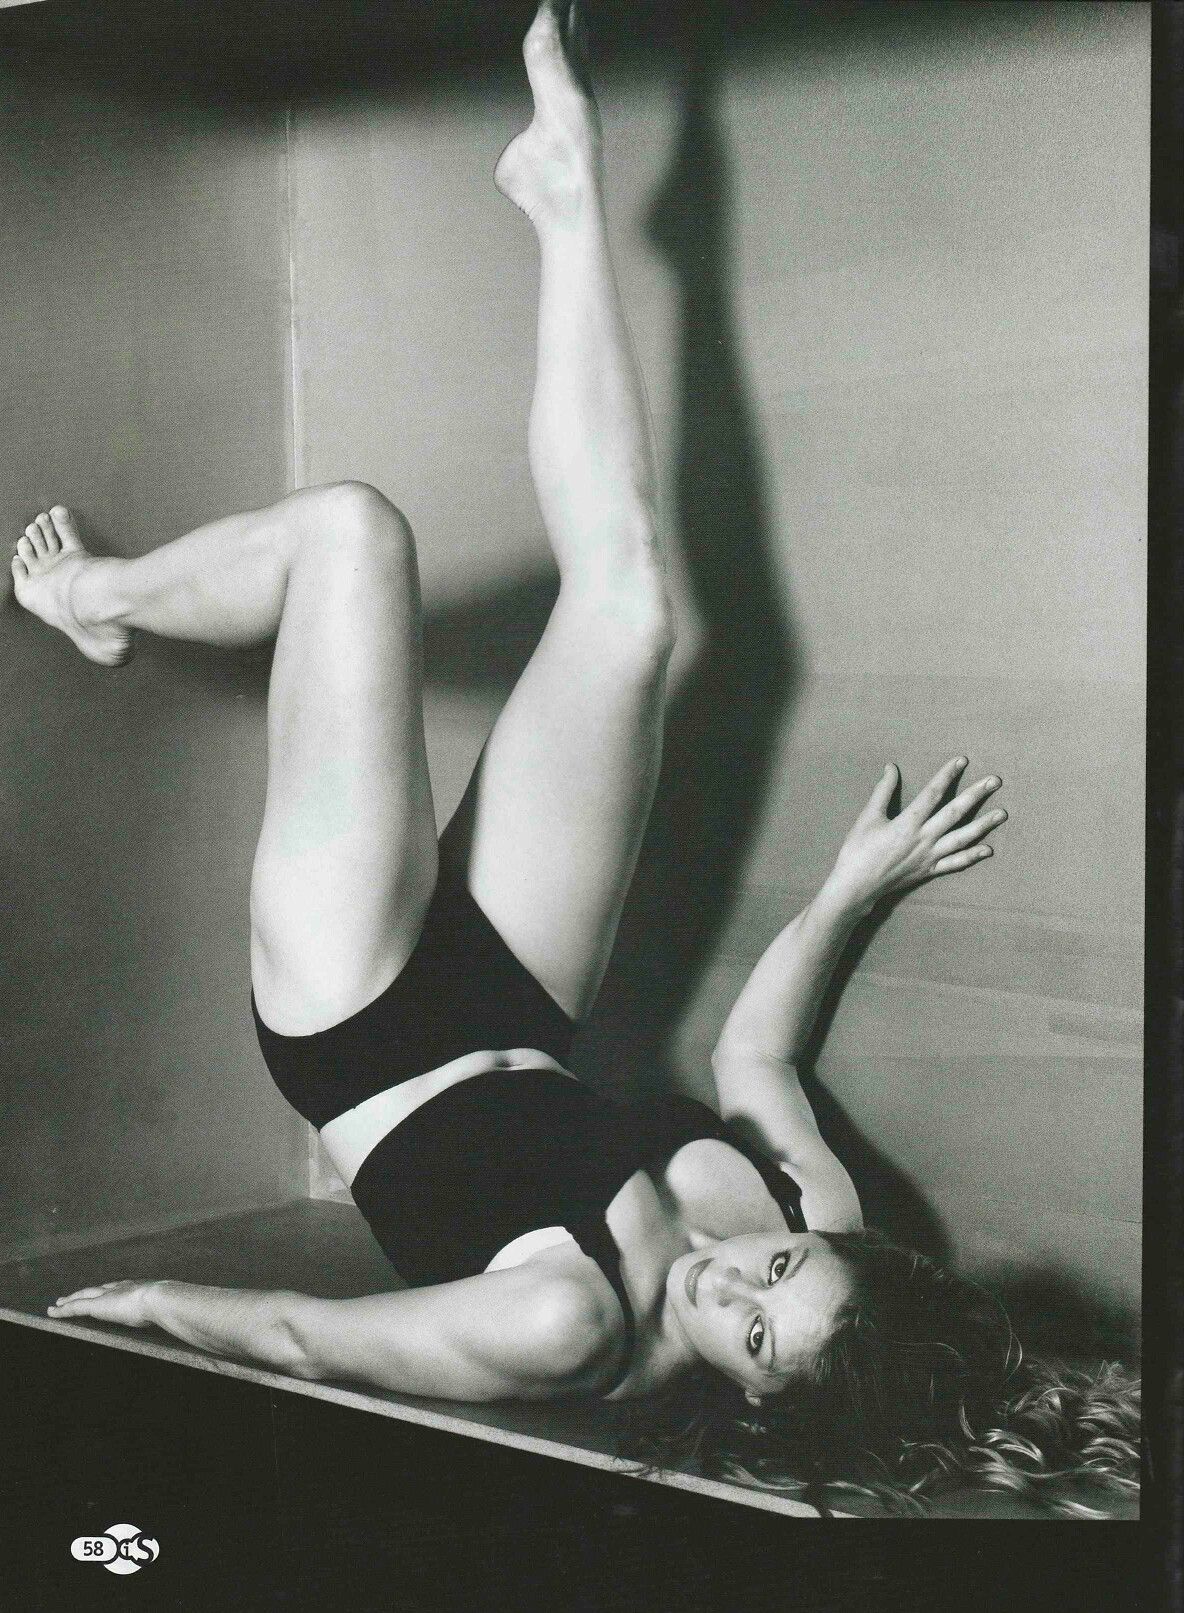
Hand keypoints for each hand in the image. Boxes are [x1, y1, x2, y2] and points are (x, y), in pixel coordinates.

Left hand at [47, 1279, 163, 1328]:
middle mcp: (119, 1288)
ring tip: (58, 1303)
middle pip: (95, 1290)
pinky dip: (62, 1310)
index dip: (106, 1290)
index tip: (102, 1292)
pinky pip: (74, 1308)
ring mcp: (107, 1296)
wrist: (159, 1298)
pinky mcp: (97, 1306)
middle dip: (84, 1292)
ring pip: (82, 1297)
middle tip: (72, 1295)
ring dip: (69, 1300)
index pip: (116, 1288)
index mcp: (136, 1287)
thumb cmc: (168, 1304)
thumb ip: (168, 1307)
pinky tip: (52, 1312)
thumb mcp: (168, 1305)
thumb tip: (179, 1312)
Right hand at [828, 757, 1005, 911]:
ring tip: (1002, 813)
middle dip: (976, 795)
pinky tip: (987, 850)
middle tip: (995, 781)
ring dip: (983, 825)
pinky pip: (955, 863)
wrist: (856, 886)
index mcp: (907, 823)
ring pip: (962, 838)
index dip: (947, 775)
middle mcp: (923, 838)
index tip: (961, 760)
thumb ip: (883, 792)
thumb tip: (891, 767)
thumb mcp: (868, 817)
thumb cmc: (858, 851)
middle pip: (955, 812)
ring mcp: (929, 856)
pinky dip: (972, 857)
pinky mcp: (929, 870)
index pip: (933, 793)